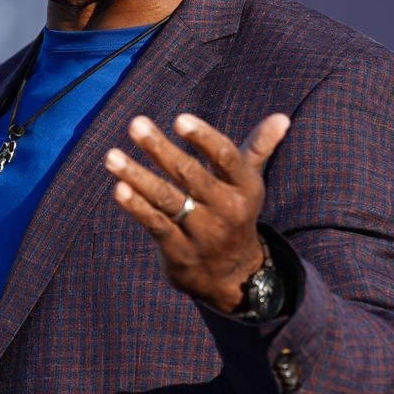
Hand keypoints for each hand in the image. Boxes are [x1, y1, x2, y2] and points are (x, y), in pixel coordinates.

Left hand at [103, 112, 290, 313]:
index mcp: (245, 187)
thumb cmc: (234, 213)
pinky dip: (137, 207)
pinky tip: (119, 189)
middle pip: (190, 175)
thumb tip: (282, 117)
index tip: (179, 120)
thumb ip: (259, 148)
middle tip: (135, 124)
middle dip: (160, 149)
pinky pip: (156, 224)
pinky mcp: (179, 251)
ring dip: (137, 176)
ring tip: (111, 156)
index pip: (225, 157)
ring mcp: (202, 232)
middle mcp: (226, 209)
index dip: (203, 138)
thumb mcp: (249, 183)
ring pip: (167, 198)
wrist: (233, 275)